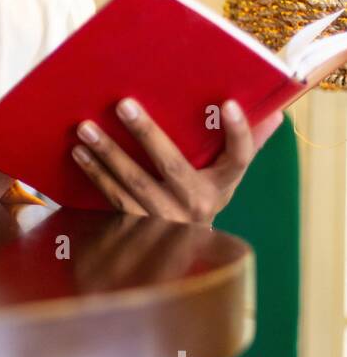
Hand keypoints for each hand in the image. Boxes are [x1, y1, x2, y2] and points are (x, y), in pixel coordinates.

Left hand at [71, 98, 284, 223]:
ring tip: (86, 128)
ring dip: (108, 155)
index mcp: (222, 187)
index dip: (238, 133)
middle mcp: (196, 206)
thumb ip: (245, 144)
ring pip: (134, 185)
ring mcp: (164, 221)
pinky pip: (113, 200)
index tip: (229, 104)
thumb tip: (276, 113)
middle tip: (123, 104)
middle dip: (147, 134)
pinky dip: (96, 175)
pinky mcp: (136, 230)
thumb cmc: (201, 198)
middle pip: (173, 166)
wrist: (177, 251)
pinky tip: (80, 153)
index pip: (240, 158)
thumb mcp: (225, 177)